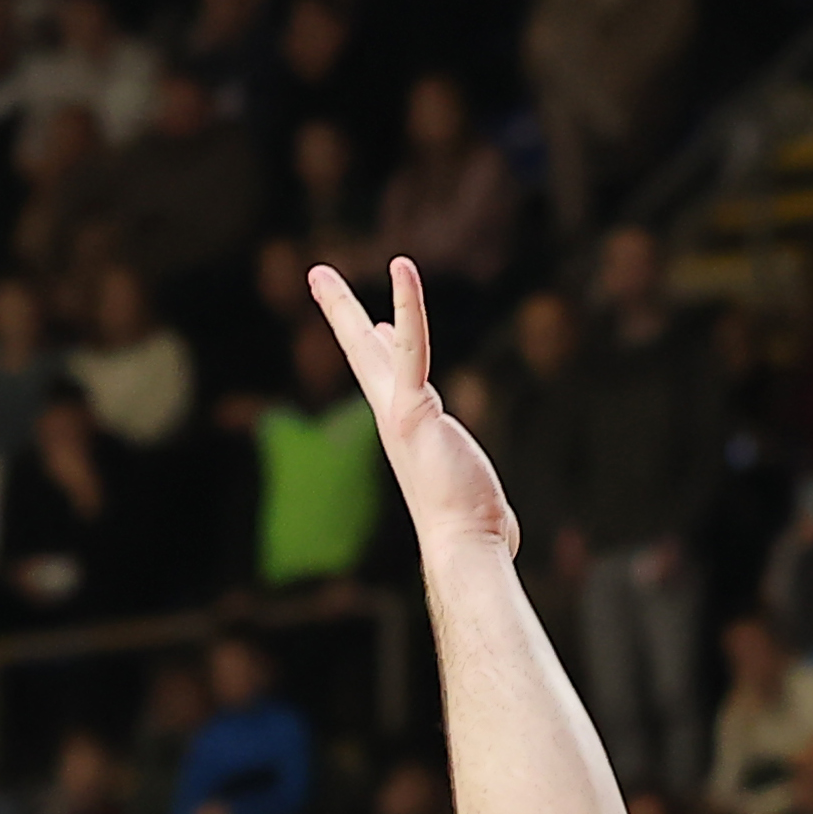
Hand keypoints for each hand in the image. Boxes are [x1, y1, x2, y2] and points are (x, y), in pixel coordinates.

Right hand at [308, 259, 517, 553]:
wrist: (462, 544)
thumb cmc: (474, 530)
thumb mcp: (469, 492)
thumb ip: (475, 488)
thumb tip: (493, 517)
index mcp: (407, 430)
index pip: (389, 377)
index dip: (380, 345)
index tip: (375, 320)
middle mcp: (394, 416)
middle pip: (362, 352)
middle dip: (341, 313)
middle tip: (319, 277)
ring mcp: (398, 411)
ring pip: (369, 345)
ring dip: (341, 306)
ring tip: (320, 271)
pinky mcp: (413, 406)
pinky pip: (408, 345)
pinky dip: (406, 305)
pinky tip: (401, 269)